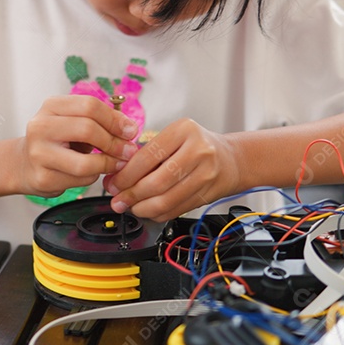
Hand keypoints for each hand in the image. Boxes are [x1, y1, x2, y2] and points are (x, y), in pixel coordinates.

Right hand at [15, 95, 139, 197]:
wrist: (23, 164)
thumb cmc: (55, 141)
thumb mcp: (72, 122)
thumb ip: (98, 121)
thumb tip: (129, 129)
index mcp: (51, 107)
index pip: (89, 106)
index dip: (115, 119)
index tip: (130, 130)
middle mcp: (41, 127)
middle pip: (88, 129)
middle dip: (114, 142)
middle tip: (128, 150)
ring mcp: (39, 154)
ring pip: (85, 162)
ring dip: (108, 164)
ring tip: (117, 163)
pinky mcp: (43, 178)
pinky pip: (80, 179)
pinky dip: (94, 176)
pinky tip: (93, 172)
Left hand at [102, 118, 241, 221]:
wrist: (231, 159)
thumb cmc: (197, 145)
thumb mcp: (174, 136)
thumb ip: (147, 153)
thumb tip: (117, 175)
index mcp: (184, 130)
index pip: (148, 156)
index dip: (126, 174)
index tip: (113, 183)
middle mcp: (198, 151)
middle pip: (157, 181)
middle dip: (131, 195)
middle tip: (118, 199)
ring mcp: (205, 174)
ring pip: (166, 200)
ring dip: (142, 208)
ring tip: (130, 206)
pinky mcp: (207, 195)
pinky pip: (175, 210)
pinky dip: (157, 214)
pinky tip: (147, 209)